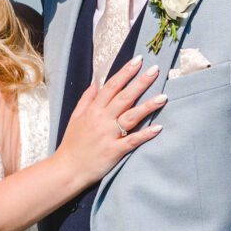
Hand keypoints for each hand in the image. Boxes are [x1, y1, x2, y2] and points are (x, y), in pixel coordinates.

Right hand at [57, 57, 166, 187]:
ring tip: (163, 97)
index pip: (111, 86)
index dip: (125, 72)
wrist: (67, 169)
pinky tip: (158, 127)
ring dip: (147, 106)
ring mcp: (109, 135)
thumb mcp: (75, 117)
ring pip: (130, 117)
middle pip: (124, 97)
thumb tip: (95, 83)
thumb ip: (86, 99)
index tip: (138, 60)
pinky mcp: (114, 151)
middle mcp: (102, 119)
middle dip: (140, 82)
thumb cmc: (72, 144)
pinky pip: (132, 141)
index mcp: (93, 110)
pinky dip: (145, 134)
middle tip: (155, 70)